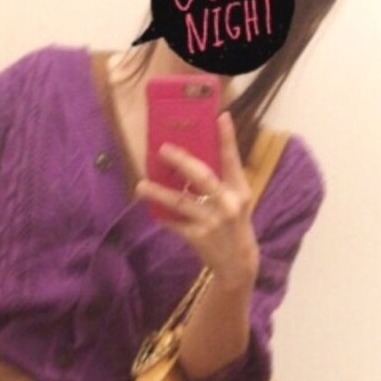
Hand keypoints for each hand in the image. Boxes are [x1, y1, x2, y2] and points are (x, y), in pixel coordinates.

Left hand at [135, 113, 258, 290]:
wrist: (238, 264)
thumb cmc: (235, 225)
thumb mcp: (237, 202)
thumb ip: (222, 182)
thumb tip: (193, 158)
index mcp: (240, 191)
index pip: (233, 160)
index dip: (227, 138)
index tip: (220, 116)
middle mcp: (227, 204)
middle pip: (202, 177)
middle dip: (182, 161)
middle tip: (162, 149)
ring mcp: (212, 221)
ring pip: (181, 202)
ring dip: (158, 193)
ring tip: (140, 186)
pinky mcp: (198, 238)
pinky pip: (175, 224)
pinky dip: (163, 217)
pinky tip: (153, 212)